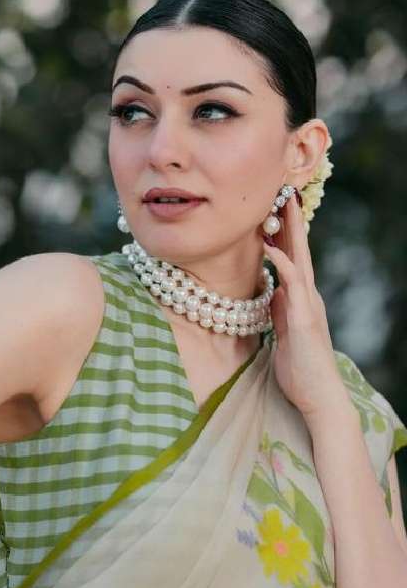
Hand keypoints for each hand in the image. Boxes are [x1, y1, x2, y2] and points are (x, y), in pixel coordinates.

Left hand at [262, 194, 349, 424]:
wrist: (317, 396)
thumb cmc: (298, 371)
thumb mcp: (283, 334)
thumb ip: (279, 312)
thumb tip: (271, 293)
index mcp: (300, 301)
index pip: (292, 259)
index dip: (284, 235)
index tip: (274, 210)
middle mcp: (307, 297)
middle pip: (298, 251)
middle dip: (290, 222)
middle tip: (283, 191)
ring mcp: (308, 305)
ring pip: (299, 259)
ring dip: (289, 232)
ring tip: (280, 205)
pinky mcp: (304, 317)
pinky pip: (292, 283)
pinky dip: (282, 262)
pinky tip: (270, 248)